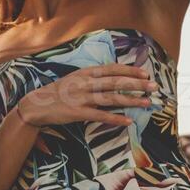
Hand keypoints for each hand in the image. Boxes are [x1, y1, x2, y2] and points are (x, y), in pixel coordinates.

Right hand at [15, 64, 155, 128]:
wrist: (35, 105)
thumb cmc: (56, 92)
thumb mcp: (74, 79)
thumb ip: (92, 77)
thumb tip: (113, 77)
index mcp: (84, 72)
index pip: (112, 68)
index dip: (130, 70)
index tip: (145, 73)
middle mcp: (84, 83)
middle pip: (116, 82)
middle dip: (137, 84)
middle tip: (154, 87)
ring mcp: (81, 98)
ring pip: (111, 98)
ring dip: (131, 101)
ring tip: (147, 103)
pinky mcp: (77, 113)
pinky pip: (100, 116)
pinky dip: (115, 119)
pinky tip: (128, 121)